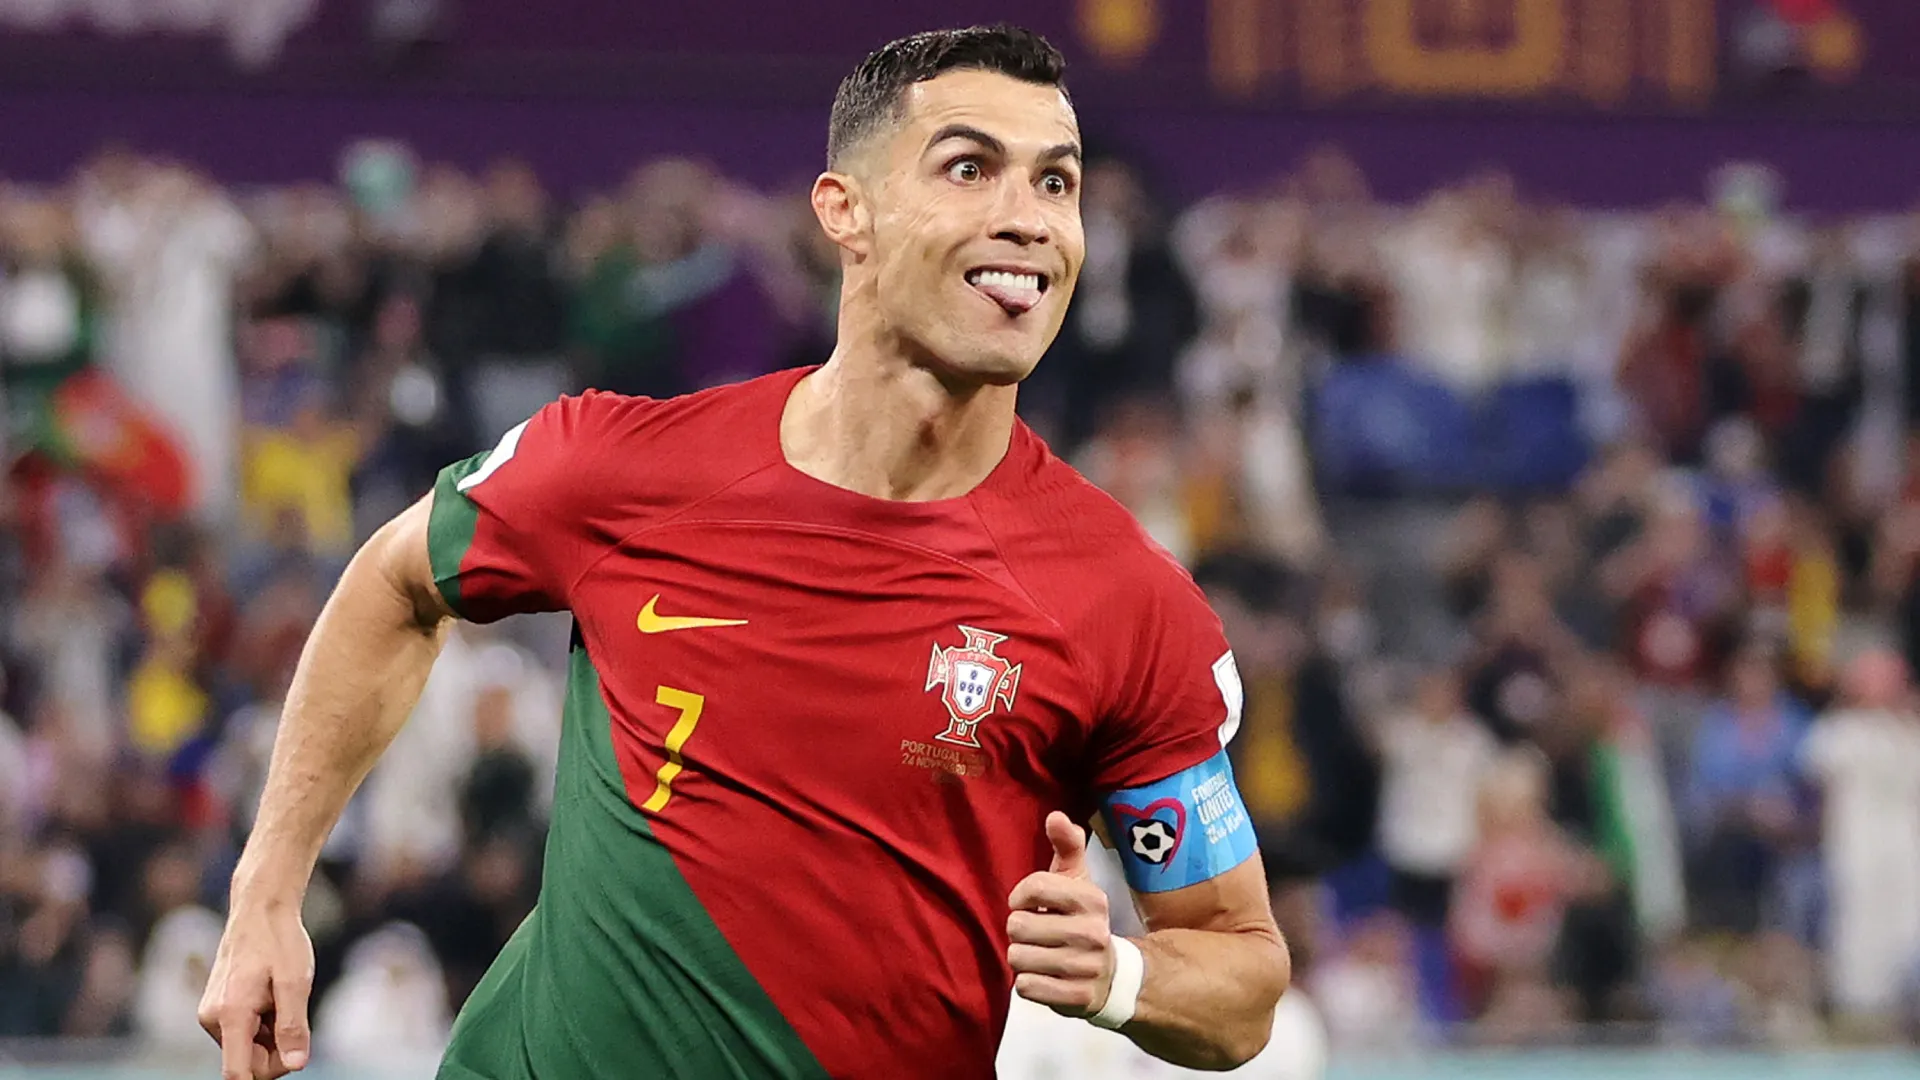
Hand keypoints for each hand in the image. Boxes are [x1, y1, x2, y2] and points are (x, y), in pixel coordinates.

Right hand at [197, 900, 315, 1079]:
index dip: (270, 1073)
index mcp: (230, 1015)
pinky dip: (264, 1025)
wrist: (260, 910)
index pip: (238, 1073)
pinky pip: (243, 1034)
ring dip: (272, 1035)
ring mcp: (213, 1015)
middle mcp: (213, 1020)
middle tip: (295, 1013)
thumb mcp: (296, 982)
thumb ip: (294, 1026)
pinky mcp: (217, 1010)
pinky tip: (273, 998)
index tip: (292, 1059)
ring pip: (247, 1048)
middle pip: (247, 1063)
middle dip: (277, 1050)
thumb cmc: (280, 941)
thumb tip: (296, 1065)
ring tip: (282, 998)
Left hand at [1006, 811, 1116, 1017]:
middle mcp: (1093, 932)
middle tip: (1038, 934)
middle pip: (1018, 926)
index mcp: (1091, 898)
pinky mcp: (1078, 997)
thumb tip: (1055, 816)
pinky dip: (1029, 983)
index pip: (1034, 887)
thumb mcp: (1078, 880)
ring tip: (1041, 955)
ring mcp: (1086, 967)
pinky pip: (1026, 987)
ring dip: (1022, 958)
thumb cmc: (1081, 919)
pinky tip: (1046, 976)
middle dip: (1021, 931)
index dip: (1020, 897)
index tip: (1028, 904)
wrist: (1113, 976)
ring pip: (1018, 957)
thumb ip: (1067, 845)